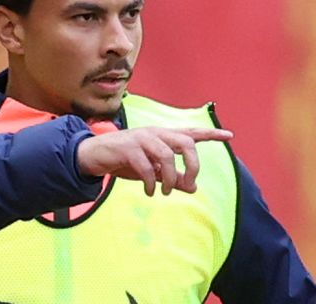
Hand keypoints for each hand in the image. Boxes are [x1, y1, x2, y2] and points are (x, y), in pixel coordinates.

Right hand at [76, 127, 232, 195]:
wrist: (93, 156)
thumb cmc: (124, 161)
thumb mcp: (151, 171)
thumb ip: (171, 177)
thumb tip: (192, 188)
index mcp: (162, 136)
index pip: (190, 132)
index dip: (211, 134)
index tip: (230, 136)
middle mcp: (154, 133)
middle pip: (185, 143)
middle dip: (193, 165)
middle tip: (189, 184)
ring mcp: (140, 139)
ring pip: (167, 156)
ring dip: (170, 178)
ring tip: (165, 192)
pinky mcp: (127, 149)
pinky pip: (146, 167)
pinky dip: (151, 183)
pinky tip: (150, 192)